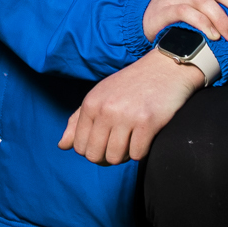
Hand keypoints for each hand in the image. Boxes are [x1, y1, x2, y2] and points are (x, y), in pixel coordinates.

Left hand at [59, 50, 205, 164]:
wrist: (165, 68)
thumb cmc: (131, 85)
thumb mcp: (100, 96)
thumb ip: (77, 121)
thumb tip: (62, 145)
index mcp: (90, 104)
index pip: (79, 147)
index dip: (92, 150)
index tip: (105, 141)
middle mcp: (105, 110)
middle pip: (95, 156)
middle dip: (107, 156)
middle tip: (119, 143)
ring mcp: (126, 116)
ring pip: (116, 158)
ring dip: (125, 155)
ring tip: (132, 139)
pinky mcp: (148, 122)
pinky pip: (137, 154)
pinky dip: (141, 151)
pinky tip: (144, 137)